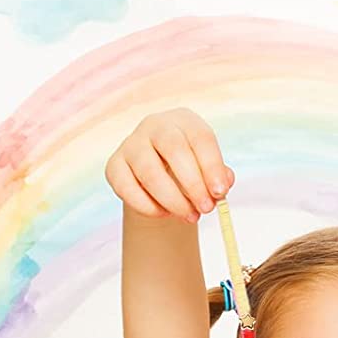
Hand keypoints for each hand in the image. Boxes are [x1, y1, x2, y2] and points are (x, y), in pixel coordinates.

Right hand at [105, 108, 232, 223]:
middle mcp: (155, 125)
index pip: (200, 137)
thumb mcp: (208, 172)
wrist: (158, 180)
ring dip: (173, 200)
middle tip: (206, 209)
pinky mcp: (114, 165)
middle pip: (173, 149)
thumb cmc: (190, 173)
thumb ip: (219, 177)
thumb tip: (223, 183)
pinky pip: (127, 188)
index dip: (211, 166)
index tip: (220, 192)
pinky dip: (148, 206)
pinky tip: (164, 213)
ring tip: (190, 216)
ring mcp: (131, 144)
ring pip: (149, 172)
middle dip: (193, 183)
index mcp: (184, 121)